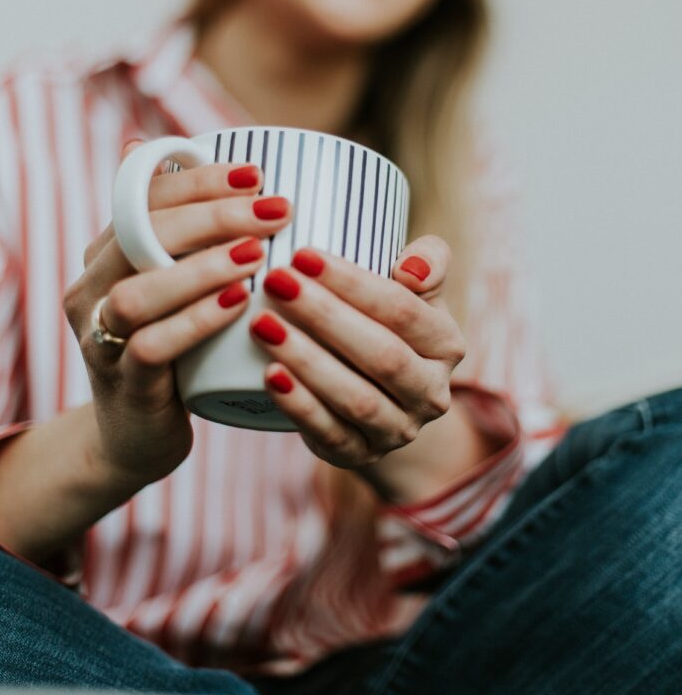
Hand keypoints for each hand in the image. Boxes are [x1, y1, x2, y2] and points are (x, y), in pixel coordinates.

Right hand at [63, 142, 292, 488]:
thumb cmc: (172, 346)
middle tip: (274, 211)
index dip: (199, 180)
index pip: (142, 196)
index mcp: (105, 254)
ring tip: (258, 253)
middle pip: (139, 235)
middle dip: (212, 216)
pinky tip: (238, 303)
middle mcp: (92, 289)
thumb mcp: (174, 284)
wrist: (135, 434)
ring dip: (201, 268)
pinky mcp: (124, 384)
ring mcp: (101, 338)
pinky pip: (152, 348)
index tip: (257, 174)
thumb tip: (191, 151)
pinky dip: (196, 321)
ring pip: (137, 293)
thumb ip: (184, 232)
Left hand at [250, 235, 463, 468]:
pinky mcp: (360, 456)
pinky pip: (330, 433)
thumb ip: (427, 261)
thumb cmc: (388, 323)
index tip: (302, 255)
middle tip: (276, 281)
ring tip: (263, 324)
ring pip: (355, 398)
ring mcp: (398, 430)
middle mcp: (431, 393)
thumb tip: (411, 267)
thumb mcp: (415, 290)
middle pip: (381, 354)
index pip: (402, 310)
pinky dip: (299, 405)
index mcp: (447, 344)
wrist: (381, 395)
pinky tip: (269, 374)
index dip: (352, 282)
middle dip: (324, 315)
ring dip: (307, 360)